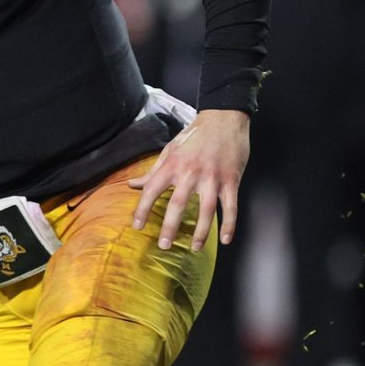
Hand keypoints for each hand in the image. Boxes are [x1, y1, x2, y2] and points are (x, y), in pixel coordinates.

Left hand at [128, 108, 251, 250]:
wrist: (224, 118)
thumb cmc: (195, 135)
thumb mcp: (170, 150)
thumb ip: (153, 171)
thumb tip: (133, 185)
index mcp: (173, 164)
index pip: (153, 189)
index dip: (143, 209)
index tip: (136, 226)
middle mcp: (191, 172)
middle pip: (179, 203)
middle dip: (171, 226)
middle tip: (165, 245)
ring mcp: (213, 177)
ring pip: (206, 209)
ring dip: (201, 231)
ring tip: (194, 248)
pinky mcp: (231, 179)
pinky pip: (230, 206)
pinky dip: (229, 224)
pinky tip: (225, 240)